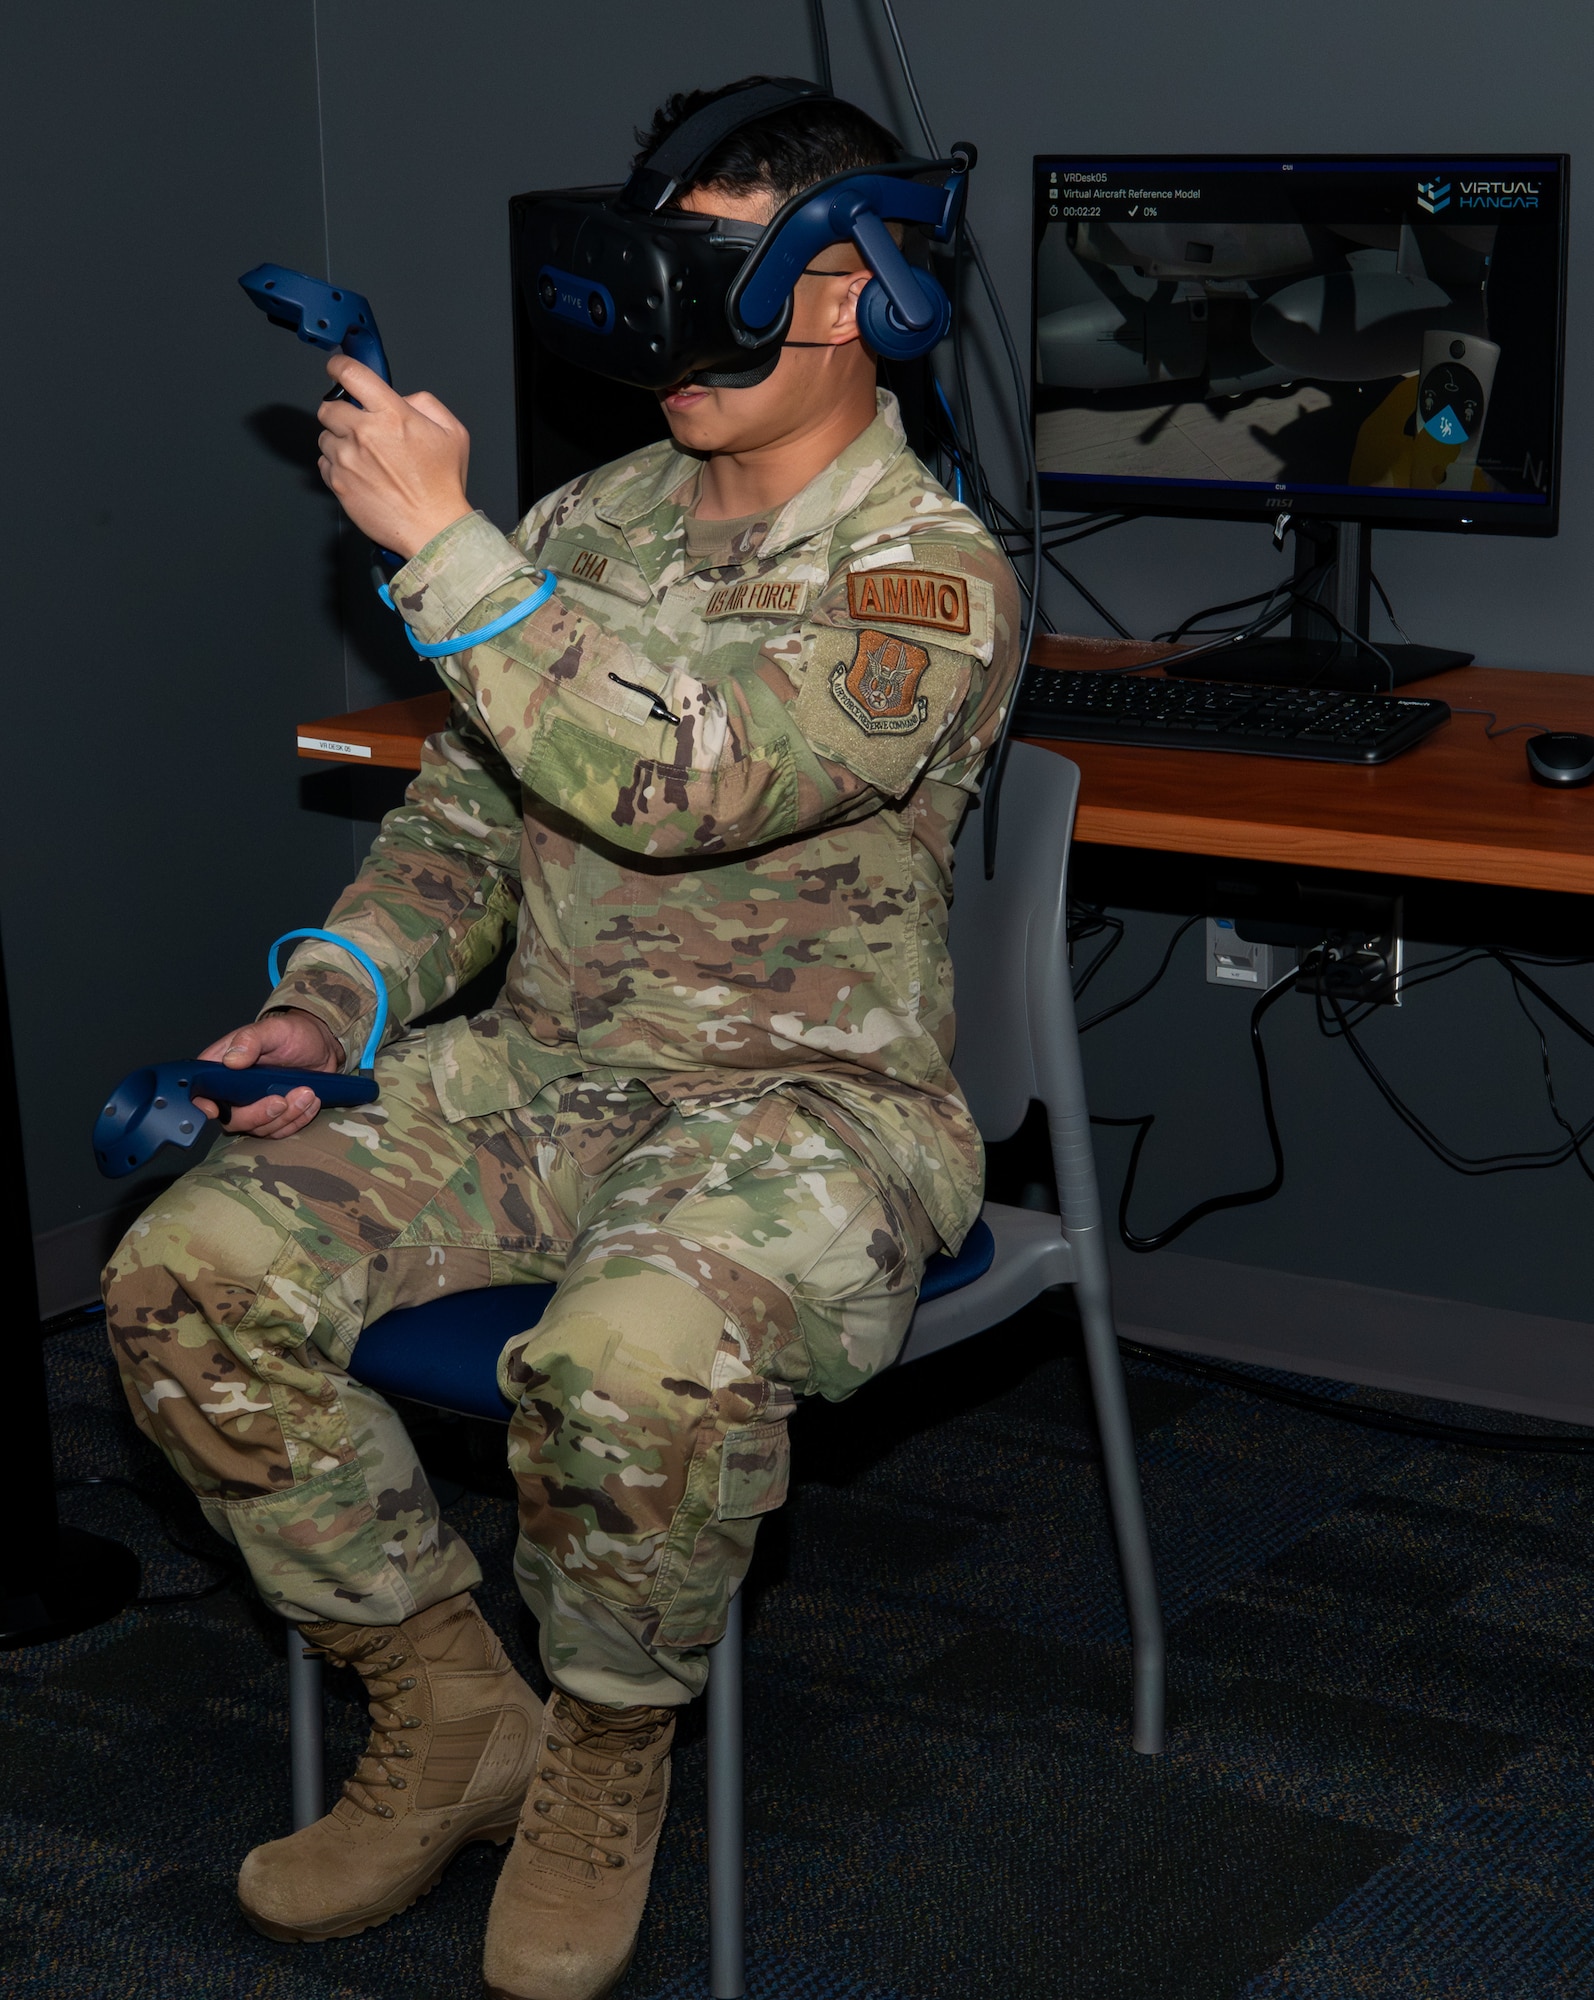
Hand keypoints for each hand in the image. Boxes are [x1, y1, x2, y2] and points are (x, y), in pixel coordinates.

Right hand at [193, 1010, 343, 1139]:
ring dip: (285, 1117)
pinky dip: (297, 1120)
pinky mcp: (273, 1117)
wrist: (321, 1046)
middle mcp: (233, 1091)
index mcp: (222, 1067)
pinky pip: (279, 1131)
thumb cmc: (291, 1034)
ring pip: (259, 1129)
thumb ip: (251, 1039)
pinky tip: (310, 1102)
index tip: (216, 1109)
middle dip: (258, 1114)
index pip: (200, 1090)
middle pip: (231, 1119)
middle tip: (282, 1100)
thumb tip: (232, 1059)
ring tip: (306, 1093)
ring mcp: (253, 1107)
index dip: (202, 1103)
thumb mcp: (273, 1029)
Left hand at [316, 354, 472, 559]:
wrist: (433, 529)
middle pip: (328, 406)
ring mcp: (348, 459)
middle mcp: (364, 433)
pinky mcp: (338, 483)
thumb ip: (426, 404)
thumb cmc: (443, 486)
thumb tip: (402, 398)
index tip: (337, 369)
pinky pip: (324, 464)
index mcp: (392, 414)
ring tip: (364, 457)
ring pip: (324, 437)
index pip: (350, 373)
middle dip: (340, 412)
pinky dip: (337, 466)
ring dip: (339, 442)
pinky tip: (360, 475)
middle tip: (358, 426)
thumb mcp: (453, 433)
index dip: (339, 366)